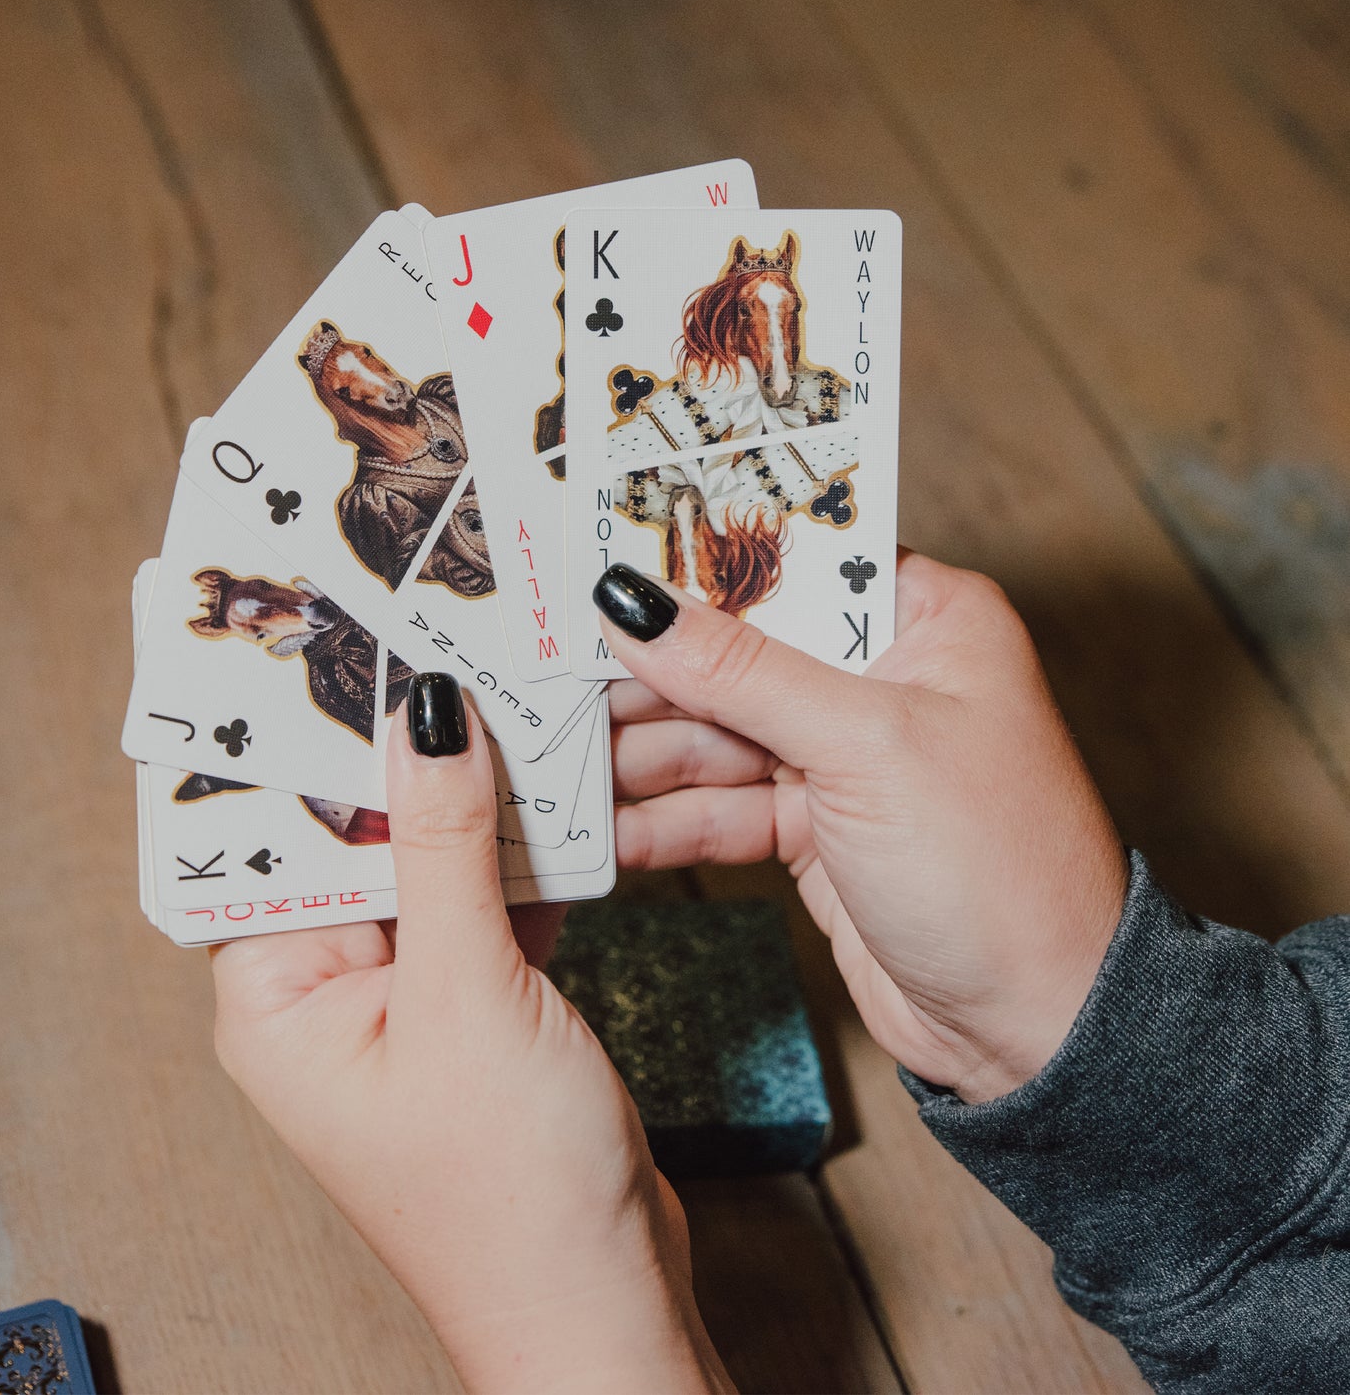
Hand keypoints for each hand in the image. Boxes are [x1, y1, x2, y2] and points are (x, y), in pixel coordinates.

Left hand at [211, 674, 728, 1394]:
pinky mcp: (475, 1004)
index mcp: (276, 998)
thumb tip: (424, 715)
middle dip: (404, 751)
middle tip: (445, 642)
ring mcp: (405, 997)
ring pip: (432, 861)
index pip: (272, 836)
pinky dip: (522, 852)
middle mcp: (326, 991)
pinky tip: (559, 787)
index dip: (302, 739)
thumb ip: (446, 849)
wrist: (603, 1303)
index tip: (338, 641)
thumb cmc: (509, 1195)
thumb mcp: (468, 998)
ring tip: (511, 692)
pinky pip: (486, 900)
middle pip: (357, 836)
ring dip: (476, 794)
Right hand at [599, 553, 1127, 1104]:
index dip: (692, 564)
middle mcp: (881, 677)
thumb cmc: (997, 866)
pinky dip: (662, 818)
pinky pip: (718, 806)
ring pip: (715, 734)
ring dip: (638, 752)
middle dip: (646, 672)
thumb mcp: (863, 746)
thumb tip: (635, 604)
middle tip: (546, 671)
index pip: (787, 564)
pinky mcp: (813, 829)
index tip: (596, 558)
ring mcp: (843, 757)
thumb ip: (740, 672)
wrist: (1037, 1026)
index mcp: (923, 618)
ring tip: (555, 756)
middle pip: (735, 653)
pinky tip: (599, 826)